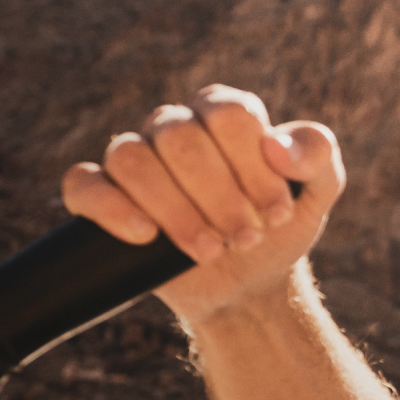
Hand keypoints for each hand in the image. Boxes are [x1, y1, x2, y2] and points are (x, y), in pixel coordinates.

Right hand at [61, 85, 344, 323]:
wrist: (247, 286)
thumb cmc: (277, 229)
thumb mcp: (317, 192)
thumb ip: (316, 156)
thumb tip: (277, 146)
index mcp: (222, 113)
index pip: (228, 114)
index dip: (253, 166)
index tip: (277, 214)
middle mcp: (174, 127)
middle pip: (179, 137)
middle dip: (219, 197)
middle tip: (245, 238)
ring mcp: (135, 160)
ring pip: (130, 157)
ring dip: (174, 209)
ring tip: (210, 251)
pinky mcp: (104, 198)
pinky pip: (82, 184)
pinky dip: (109, 207)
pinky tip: (145, 235)